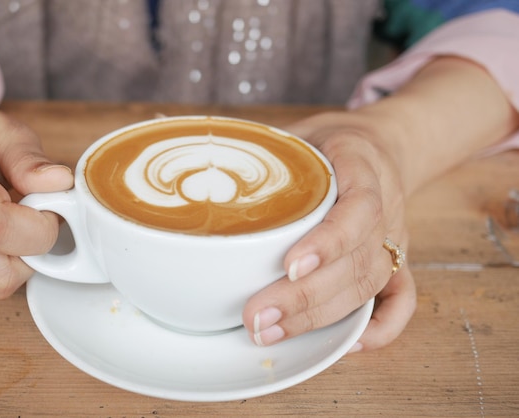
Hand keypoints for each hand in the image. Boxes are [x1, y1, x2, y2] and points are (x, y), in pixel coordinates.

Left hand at [242, 111, 416, 350]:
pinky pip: (403, 299)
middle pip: (358, 261)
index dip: (328, 242)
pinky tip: (349, 344)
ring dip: (321, 316)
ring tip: (272, 331)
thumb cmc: (330, 142)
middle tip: (257, 317)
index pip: (359, 209)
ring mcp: (396, 237)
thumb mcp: (300, 132)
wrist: (379, 143)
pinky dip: (382, 327)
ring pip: (370, 286)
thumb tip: (198, 179)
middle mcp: (386, 207)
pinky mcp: (399, 261)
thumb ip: (264, 155)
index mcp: (363, 165)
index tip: (289, 265)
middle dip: (305, 296)